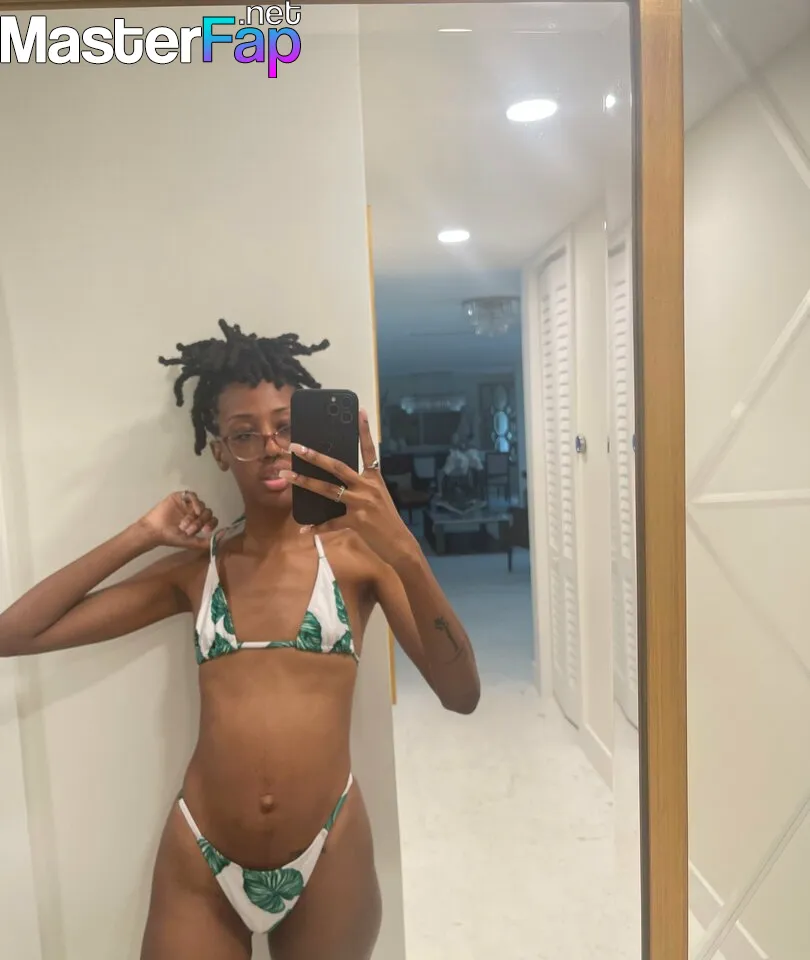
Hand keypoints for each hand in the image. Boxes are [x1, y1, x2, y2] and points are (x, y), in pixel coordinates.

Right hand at [137, 491, 217, 550]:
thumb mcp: (191, 543)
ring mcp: (188, 504)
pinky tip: (194, 510)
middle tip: (189, 530)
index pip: (212, 520)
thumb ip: (207, 542)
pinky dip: (196, 502)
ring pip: (201, 505)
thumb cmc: (171, 537)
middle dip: (200, 522)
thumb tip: (223, 535)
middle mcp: (194, 512)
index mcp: (198, 522)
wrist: (155, 531)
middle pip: (207, 513)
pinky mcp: (180, 497)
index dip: (211, 524)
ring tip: (184, 525)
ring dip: (195, 517)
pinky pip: (193, 495)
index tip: (205, 531)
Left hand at [280, 409, 417, 567]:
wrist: (399, 544)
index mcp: (375, 478)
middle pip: (337, 466)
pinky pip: (331, 522)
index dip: (364, 431)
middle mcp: (367, 487)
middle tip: (295, 447)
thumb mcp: (378, 497)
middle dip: (314, 456)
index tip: (359, 411)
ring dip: (304, 482)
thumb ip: (361, 487)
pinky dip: (317, 527)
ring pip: (327, 490)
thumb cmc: (387, 520)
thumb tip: (337, 481)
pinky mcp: (356, 521)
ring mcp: (361, 503)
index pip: (369, 450)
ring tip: (286, 475)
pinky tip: (304, 529)